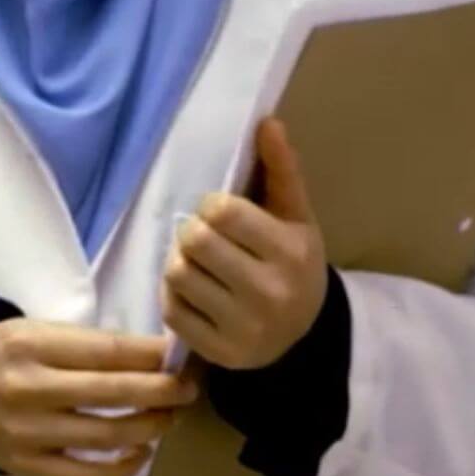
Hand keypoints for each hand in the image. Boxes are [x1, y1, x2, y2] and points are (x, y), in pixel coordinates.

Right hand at [0, 322, 196, 475]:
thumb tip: (158, 356)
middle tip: (188, 389)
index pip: (107, 352)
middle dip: (162, 391)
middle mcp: (27, 390)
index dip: (153, 356)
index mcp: (33, 346)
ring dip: (149, 428)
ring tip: (169, 417)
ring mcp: (25, 434)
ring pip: (104, 438)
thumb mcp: (41, 331)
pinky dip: (121, 469)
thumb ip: (92, 346)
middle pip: (111, 394)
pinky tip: (141, 452)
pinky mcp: (24, 466)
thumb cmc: (5, 352)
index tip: (183, 356)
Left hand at [162, 118, 327, 370]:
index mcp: (290, 251)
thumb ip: (282, 169)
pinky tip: (192, 290)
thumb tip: (267, 122)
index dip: (211, 206)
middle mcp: (269, 292)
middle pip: (195, 242)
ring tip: (197, 262)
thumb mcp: (296, 216)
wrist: (303, 336)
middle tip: (202, 236)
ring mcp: (243, 327)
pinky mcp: (218, 352)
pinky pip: (171, 309)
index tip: (221, 213)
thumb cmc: (294, 263)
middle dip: (191, 232)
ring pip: (177, 274)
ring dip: (178, 261)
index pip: (223, 212)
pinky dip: (173, 294)